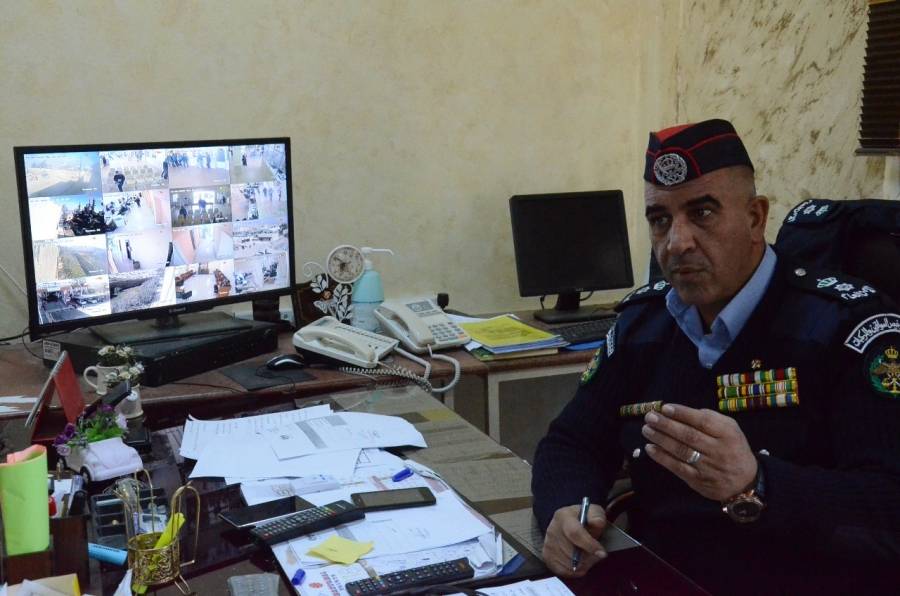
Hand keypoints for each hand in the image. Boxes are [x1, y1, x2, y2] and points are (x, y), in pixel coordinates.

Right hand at [541, 503, 607, 577]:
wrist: (568, 524)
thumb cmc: (584, 520)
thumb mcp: (593, 512)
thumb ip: (597, 516)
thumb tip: (597, 522)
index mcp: (563, 516)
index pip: (574, 533)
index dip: (589, 545)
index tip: (602, 553)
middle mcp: (552, 530)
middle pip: (572, 551)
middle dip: (588, 556)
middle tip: (597, 554)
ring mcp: (548, 544)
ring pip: (568, 563)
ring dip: (583, 564)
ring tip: (588, 556)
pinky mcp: (547, 557)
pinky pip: (564, 571)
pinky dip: (575, 570)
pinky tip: (581, 562)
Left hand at [642, 403, 756, 500]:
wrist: (745, 481)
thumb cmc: (732, 448)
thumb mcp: (730, 429)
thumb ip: (711, 418)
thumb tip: (683, 411)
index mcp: (727, 434)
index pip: (703, 421)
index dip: (683, 414)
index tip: (665, 407)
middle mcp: (718, 450)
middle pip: (689, 435)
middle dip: (666, 425)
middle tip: (650, 417)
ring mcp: (708, 467)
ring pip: (681, 451)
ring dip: (661, 439)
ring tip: (647, 430)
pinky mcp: (698, 480)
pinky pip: (678, 468)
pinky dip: (662, 458)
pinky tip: (650, 448)